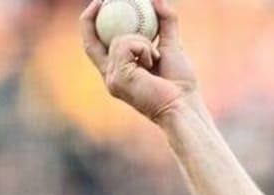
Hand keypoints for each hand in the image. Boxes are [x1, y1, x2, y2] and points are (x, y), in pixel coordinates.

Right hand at [79, 0, 196, 121]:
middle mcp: (109, 76)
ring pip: (117, 39)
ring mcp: (112, 79)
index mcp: (117, 71)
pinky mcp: (118, 78)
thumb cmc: (181, 84)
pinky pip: (126, 45)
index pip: (96, 45)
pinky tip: (154, 61)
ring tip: (156, 56)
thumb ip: (166, 22)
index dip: (93, 23)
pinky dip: (143, 46)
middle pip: (89, 41)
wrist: (184, 106)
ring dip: (141, 40)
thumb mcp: (172, 46)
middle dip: (90, 18)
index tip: (102, 3)